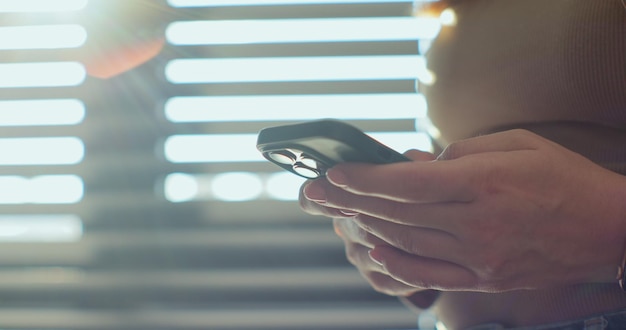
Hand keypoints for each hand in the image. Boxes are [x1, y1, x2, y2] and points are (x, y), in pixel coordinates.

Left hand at [303, 129, 625, 291]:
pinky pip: (428, 275)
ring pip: (405, 242)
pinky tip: (373, 250)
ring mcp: (477, 256)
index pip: (405, 182)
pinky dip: (396, 264)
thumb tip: (417, 160)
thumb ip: (460, 152)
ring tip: (335, 215)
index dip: (363, 179)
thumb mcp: (515, 144)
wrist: (606, 230)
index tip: (333, 173)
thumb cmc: (563, 179)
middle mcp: (475, 223)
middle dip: (348, 201)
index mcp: (482, 183)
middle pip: (395, 213)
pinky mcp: (482, 277)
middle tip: (314, 194)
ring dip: (364, 227)